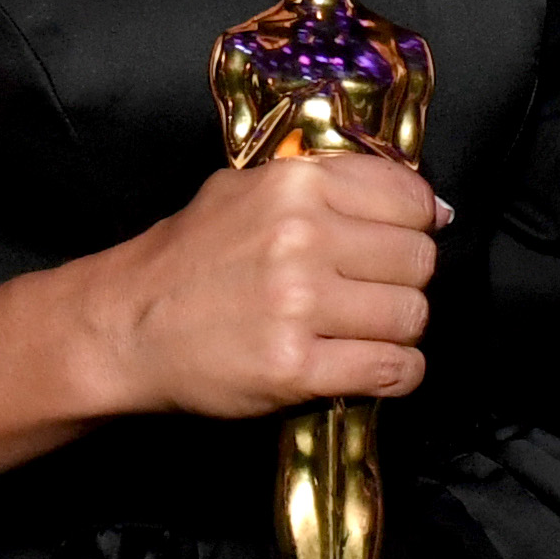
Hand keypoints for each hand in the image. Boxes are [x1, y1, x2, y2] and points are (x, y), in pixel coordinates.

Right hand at [86, 150, 438, 420]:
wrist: (127, 326)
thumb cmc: (190, 258)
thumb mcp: (249, 190)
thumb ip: (331, 185)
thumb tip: (432, 207)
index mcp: (297, 185)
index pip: (410, 198)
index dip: (416, 224)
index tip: (399, 242)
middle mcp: (303, 238)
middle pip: (418, 260)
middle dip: (406, 279)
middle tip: (374, 292)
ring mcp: (300, 305)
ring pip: (411, 315)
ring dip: (399, 330)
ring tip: (365, 331)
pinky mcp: (296, 367)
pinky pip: (392, 369)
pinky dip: (398, 374)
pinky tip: (374, 366)